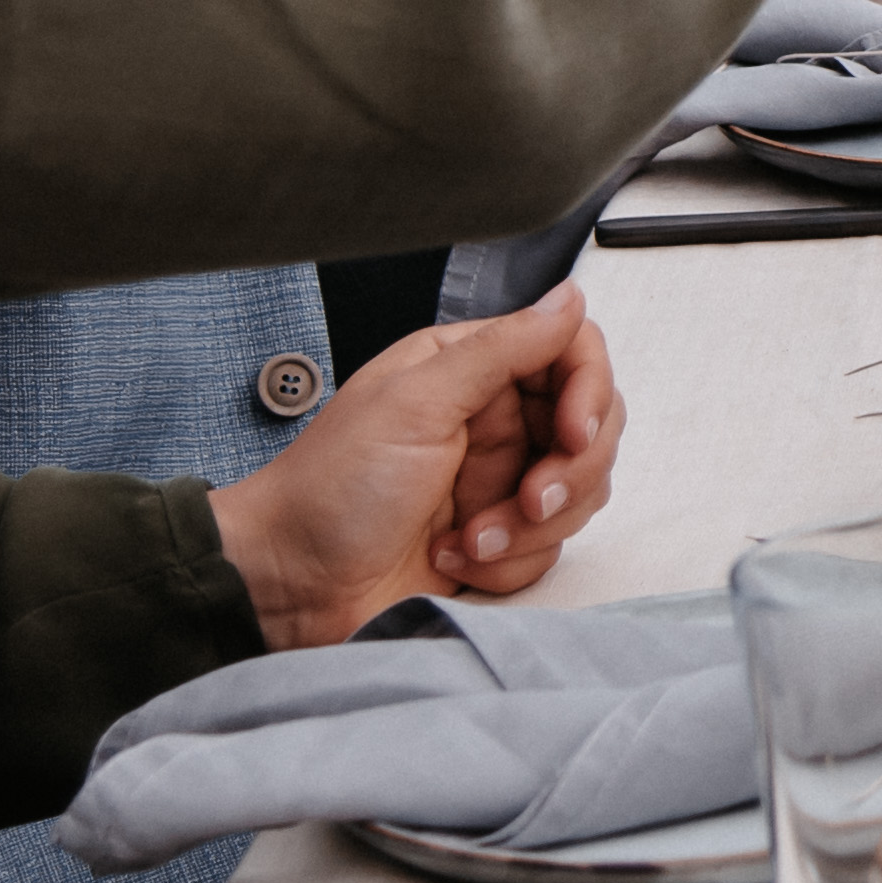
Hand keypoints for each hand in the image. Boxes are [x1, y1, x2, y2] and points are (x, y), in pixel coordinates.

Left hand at [206, 289, 630, 648]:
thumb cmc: (329, 489)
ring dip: (529, 527)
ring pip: (578, 495)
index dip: (590, 393)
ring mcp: (498, 483)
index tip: (574, 434)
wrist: (289, 585)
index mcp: (472, 370)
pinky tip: (452, 560)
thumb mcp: (415, 403)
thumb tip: (569, 297)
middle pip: (592, 430)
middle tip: (527, 500)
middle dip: (569, 475)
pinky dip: (506, 563)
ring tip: (468, 539)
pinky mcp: (497, 539)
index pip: (573, 355)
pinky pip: (546, 549)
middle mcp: (494, 421)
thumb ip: (502, 349)